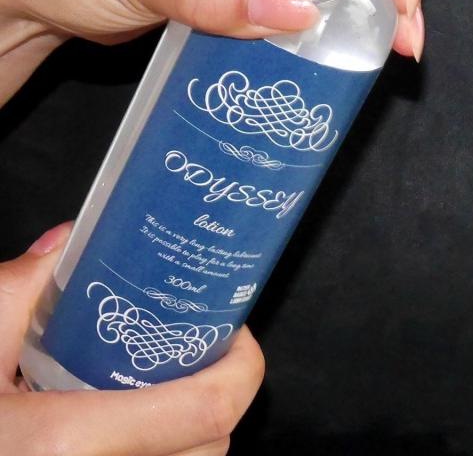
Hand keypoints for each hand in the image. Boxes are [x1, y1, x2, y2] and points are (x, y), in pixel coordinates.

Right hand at [0, 223, 263, 455]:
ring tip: (161, 386)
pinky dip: (158, 454)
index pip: (208, 412)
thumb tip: (66, 245)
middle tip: (197, 350)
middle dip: (216, 396)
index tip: (236, 332)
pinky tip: (126, 423)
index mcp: (63, 447)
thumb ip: (21, 289)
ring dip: (188, 431)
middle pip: (209, 449)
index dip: (243, 368)